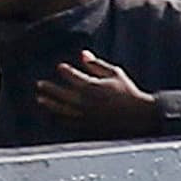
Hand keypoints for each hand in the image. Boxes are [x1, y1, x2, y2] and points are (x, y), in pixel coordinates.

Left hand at [34, 50, 161, 135]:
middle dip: (50, 89)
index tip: (60, 67)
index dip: (65, 71)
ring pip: (63, 110)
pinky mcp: (90, 126)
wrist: (140, 115)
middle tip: (39, 84)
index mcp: (93, 87)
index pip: (73, 77)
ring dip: (50, 104)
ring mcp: (87, 115)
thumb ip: (96, 64)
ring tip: (40, 99)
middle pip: (62, 94)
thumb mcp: (115, 73)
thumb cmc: (128, 92)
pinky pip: (71, 122)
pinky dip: (61, 118)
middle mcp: (87, 102)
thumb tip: (82, 54)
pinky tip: (54, 115)